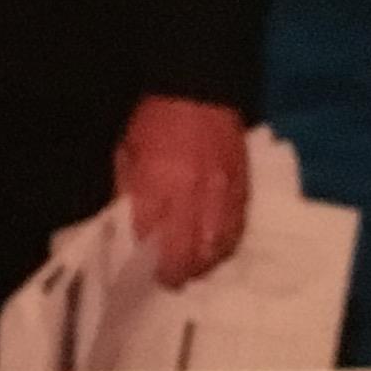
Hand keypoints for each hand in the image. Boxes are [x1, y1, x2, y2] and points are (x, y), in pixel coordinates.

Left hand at [116, 96, 249, 286]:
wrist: (199, 91)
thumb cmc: (155, 120)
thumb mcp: (128, 150)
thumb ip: (128, 189)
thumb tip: (129, 226)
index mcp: (157, 183)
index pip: (152, 236)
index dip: (148, 259)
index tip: (144, 272)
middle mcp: (191, 195)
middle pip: (186, 251)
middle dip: (176, 271)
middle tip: (168, 279)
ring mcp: (221, 195)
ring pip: (215, 248)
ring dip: (202, 264)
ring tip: (191, 270)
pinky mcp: (242, 192)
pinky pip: (236, 232)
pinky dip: (224, 247)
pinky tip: (214, 252)